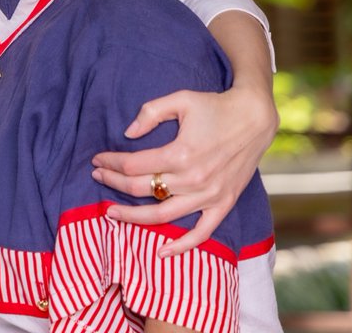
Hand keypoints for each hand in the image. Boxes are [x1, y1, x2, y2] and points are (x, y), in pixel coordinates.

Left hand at [90, 84, 277, 256]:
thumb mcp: (180, 99)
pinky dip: (182, 245)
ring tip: (111, 214)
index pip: (133, 165)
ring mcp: (209, 195)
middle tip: (97, 178)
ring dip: (133, 217)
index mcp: (180, 153)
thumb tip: (128, 133)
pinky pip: (202, 233)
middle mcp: (193, 178)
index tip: (97, 160)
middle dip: (114, 184)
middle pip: (141, 189)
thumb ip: (150, 113)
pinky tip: (161, 251)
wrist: (254, 118)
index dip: (110, 163)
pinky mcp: (223, 204)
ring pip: (163, 215)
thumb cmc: (215, 106)